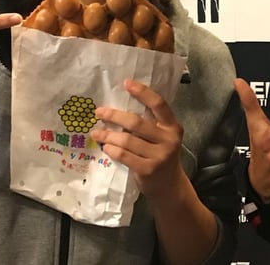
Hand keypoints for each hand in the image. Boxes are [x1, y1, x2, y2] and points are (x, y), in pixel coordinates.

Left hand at [91, 79, 185, 202]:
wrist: (169, 186)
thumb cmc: (161, 155)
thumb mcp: (162, 137)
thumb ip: (150, 124)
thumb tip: (119, 107)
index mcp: (172, 126)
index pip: (159, 104)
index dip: (143, 92)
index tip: (126, 83)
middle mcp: (168, 139)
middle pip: (136, 122)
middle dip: (114, 115)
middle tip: (99, 111)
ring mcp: (159, 155)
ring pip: (127, 140)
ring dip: (108, 135)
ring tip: (96, 133)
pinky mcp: (147, 169)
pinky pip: (124, 155)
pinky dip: (111, 149)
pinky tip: (105, 147)